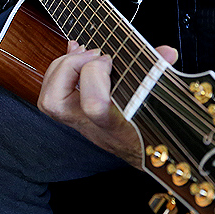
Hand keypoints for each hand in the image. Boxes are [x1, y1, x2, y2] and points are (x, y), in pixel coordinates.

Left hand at [38, 40, 178, 168]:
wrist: (152, 160)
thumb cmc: (158, 132)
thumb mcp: (164, 104)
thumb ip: (161, 74)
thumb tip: (166, 52)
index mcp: (117, 126)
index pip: (93, 104)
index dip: (95, 73)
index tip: (110, 59)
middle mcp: (92, 127)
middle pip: (54, 103)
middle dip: (68, 67)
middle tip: (91, 53)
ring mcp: (80, 123)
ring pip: (48, 102)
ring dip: (58, 69)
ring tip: (81, 54)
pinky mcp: (76, 117)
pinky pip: (53, 96)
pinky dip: (59, 72)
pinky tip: (78, 56)